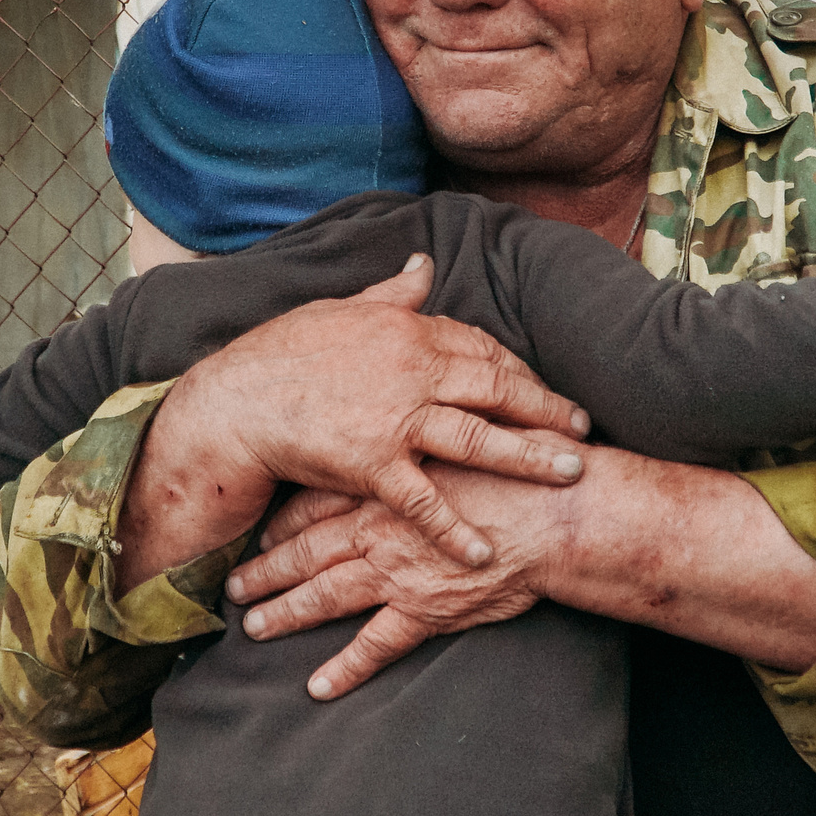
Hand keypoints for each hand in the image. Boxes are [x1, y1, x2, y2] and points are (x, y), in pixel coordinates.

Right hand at [157, 256, 590, 567]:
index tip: (542, 387)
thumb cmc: (279, 355)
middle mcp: (412, 369)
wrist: (233, 403)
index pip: (481, 347)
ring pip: (480, 438)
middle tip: (582, 426)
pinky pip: (426, 501)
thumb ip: (390, 292)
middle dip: (546, 408)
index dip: (518, 369)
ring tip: (570, 472)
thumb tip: (423, 262)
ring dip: (531, 457)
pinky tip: (486, 553)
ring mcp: (397, 418)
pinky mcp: (374, 464)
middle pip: (498, 388)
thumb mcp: (338, 310)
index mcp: (407, 329)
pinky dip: (457, 529)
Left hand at [226, 453, 581, 699]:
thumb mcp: (464, 433)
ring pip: (325, 595)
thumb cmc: (521, 468)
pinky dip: (345, 668)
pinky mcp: (425, 609)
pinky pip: (376, 645)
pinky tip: (318, 687)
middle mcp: (380, 526)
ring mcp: (398, 570)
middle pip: (307, 550)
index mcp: (386, 482)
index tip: (262, 529)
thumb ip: (430, 438)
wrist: (559, 509)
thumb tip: (415, 429)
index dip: (285, 519)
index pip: (318, 501)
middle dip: (267, 569)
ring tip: (254, 628)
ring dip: (286, 614)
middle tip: (234, 585)